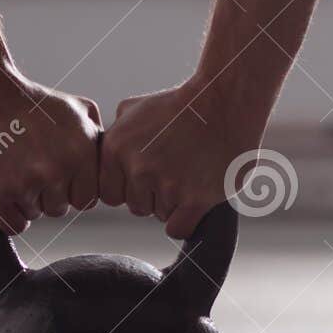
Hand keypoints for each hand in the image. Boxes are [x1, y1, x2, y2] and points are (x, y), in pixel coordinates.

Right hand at [0, 67, 100, 234]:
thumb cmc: (28, 101)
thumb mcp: (75, 109)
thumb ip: (98, 140)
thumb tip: (113, 166)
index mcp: (80, 152)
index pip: (86, 199)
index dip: (69, 187)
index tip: (53, 168)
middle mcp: (56, 170)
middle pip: (59, 209)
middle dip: (45, 193)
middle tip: (26, 164)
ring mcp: (25, 183)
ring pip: (34, 215)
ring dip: (23, 199)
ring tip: (11, 167)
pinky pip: (12, 225)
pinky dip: (6, 212)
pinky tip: (0, 186)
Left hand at [101, 79, 266, 238]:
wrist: (225, 102)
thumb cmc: (182, 105)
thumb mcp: (136, 108)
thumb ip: (116, 132)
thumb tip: (107, 149)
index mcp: (116, 148)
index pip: (111, 195)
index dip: (130, 189)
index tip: (148, 177)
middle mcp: (137, 168)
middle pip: (137, 207)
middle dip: (154, 196)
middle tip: (176, 172)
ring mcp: (166, 185)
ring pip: (160, 215)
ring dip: (174, 204)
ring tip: (191, 175)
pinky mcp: (194, 200)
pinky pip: (178, 229)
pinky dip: (186, 221)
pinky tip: (195, 202)